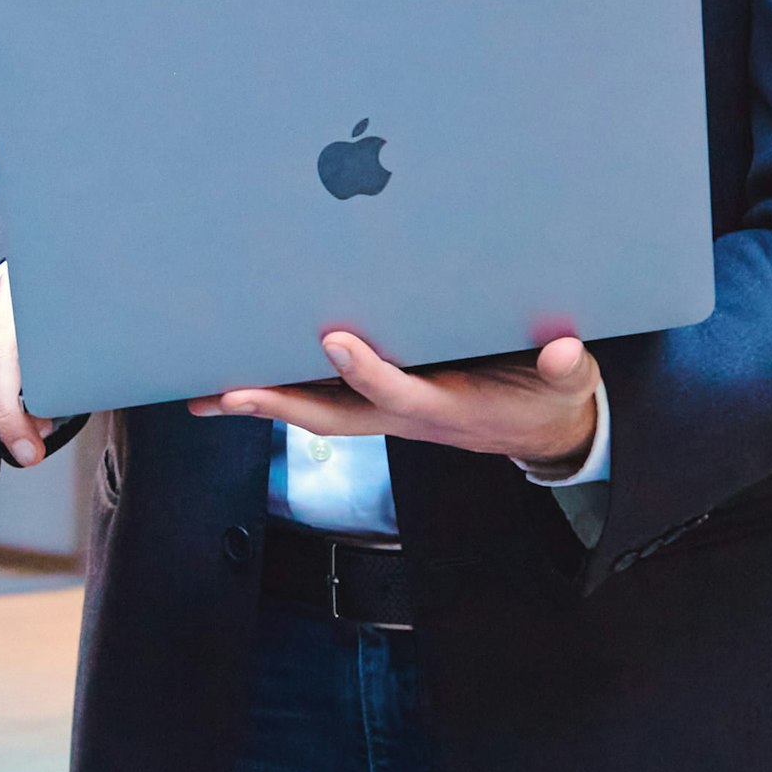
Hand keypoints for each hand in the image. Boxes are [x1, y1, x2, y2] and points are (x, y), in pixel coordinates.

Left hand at [192, 329, 604, 471]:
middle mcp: (407, 415)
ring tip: (203, 392)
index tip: (336, 340)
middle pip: (333, 415)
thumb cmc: (551, 394)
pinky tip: (239, 381)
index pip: (400, 392)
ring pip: (316, 411)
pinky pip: (322, 400)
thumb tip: (563, 350)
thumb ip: (564, 368)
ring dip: (262, 402)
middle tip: (225, 392)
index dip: (369, 371)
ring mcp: (389, 413)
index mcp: (450, 407)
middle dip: (279, 403)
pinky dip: (280, 393)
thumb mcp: (569, 383)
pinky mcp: (382, 404)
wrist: (546, 431)